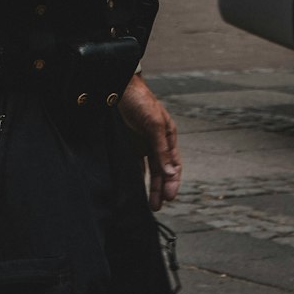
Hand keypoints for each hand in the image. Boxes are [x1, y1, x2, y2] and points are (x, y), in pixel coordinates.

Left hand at [119, 73, 181, 210]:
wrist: (119, 87)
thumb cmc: (140, 101)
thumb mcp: (153, 124)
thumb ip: (161, 149)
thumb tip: (170, 173)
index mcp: (168, 136)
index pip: (174, 164)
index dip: (173, 181)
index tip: (169, 197)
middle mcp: (157, 141)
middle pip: (162, 170)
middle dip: (161, 188)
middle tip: (157, 206)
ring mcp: (143, 142)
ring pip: (150, 169)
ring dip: (151, 186)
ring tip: (151, 204)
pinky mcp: (130, 143)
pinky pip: (136, 163)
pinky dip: (138, 176)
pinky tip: (136, 188)